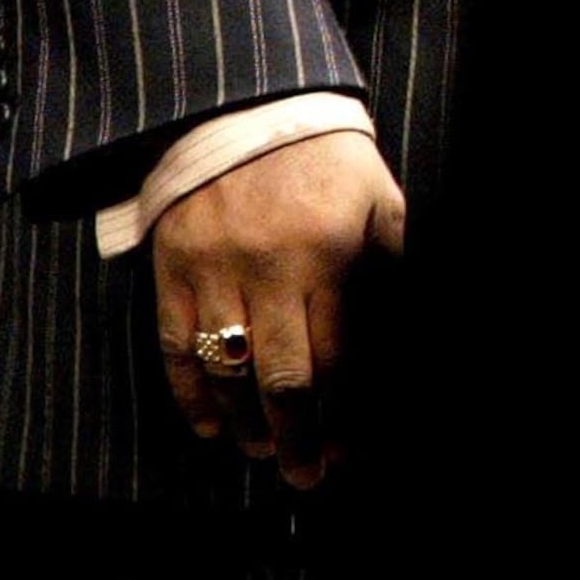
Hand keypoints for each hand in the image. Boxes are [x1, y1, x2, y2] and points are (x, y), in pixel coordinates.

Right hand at [152, 129, 406, 487]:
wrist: (242, 106)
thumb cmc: (325, 160)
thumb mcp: (377, 199)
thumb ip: (394, 263)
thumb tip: (408, 324)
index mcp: (329, 253)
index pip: (342, 356)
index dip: (349, 411)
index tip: (351, 448)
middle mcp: (271, 268)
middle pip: (286, 378)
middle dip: (299, 437)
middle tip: (307, 474)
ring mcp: (214, 271)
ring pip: (230, 372)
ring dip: (247, 424)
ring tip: (264, 449)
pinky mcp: (170, 270)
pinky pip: (177, 350)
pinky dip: (192, 396)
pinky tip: (211, 424)